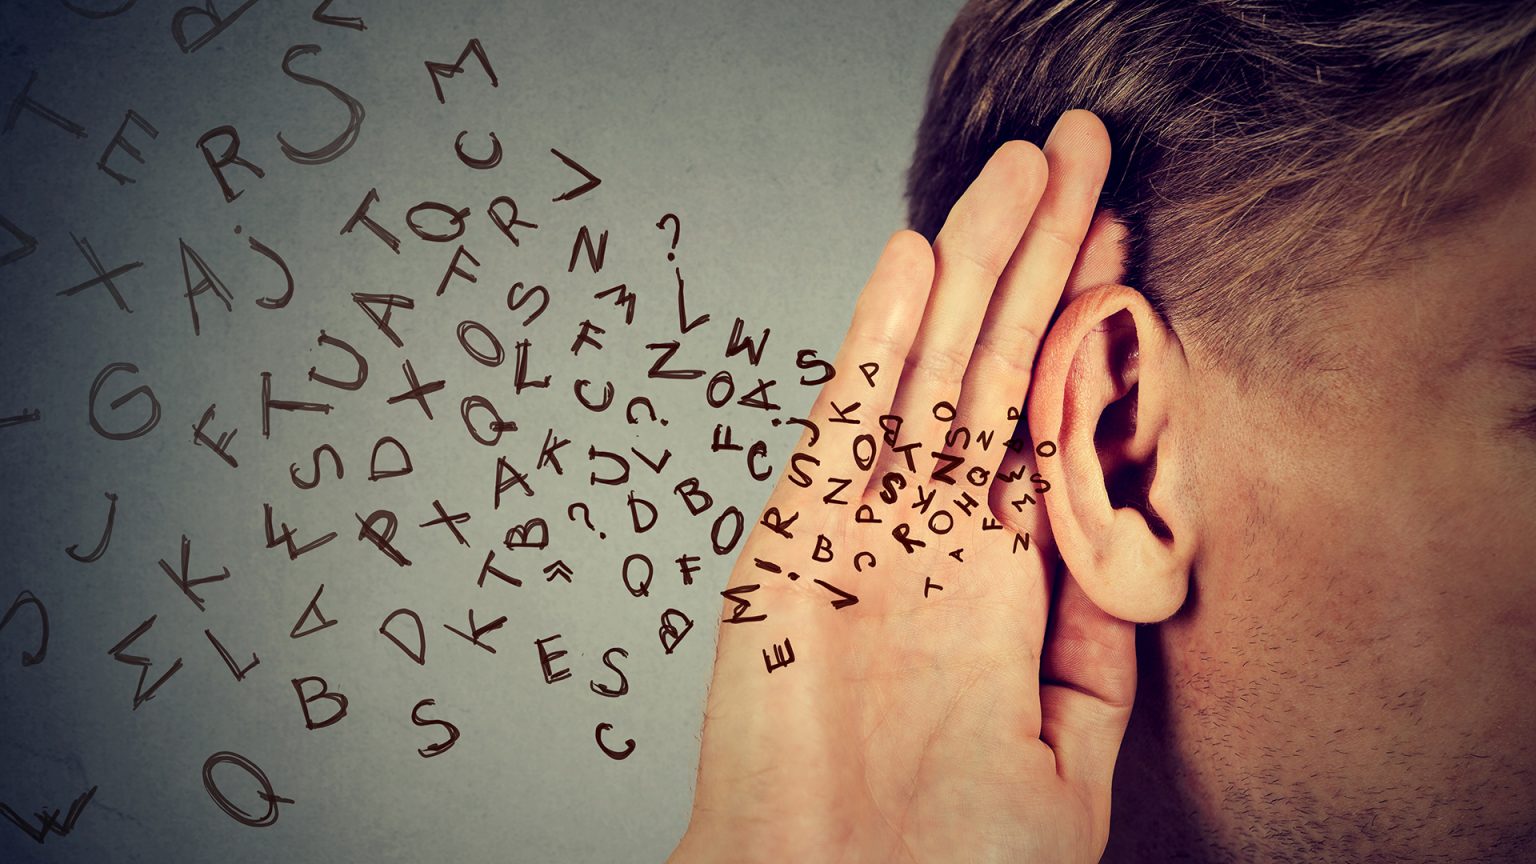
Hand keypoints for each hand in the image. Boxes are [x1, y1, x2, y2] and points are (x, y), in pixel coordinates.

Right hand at [670, 110, 1135, 863]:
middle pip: (992, 370)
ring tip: (1014, 173)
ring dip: (973, 269)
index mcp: (999, 583)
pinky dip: (876, 342)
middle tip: (1075, 151)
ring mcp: (861, 530)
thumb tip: (1137, 533)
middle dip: (1036, 259)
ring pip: (925, 374)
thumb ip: (1096, 636)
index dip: (1082, 325)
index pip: (1046, 421)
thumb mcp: (1068, 749)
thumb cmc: (948, 862)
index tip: (1117, 235)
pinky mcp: (792, 542)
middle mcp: (932, 539)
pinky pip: (843, 426)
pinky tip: (916, 260)